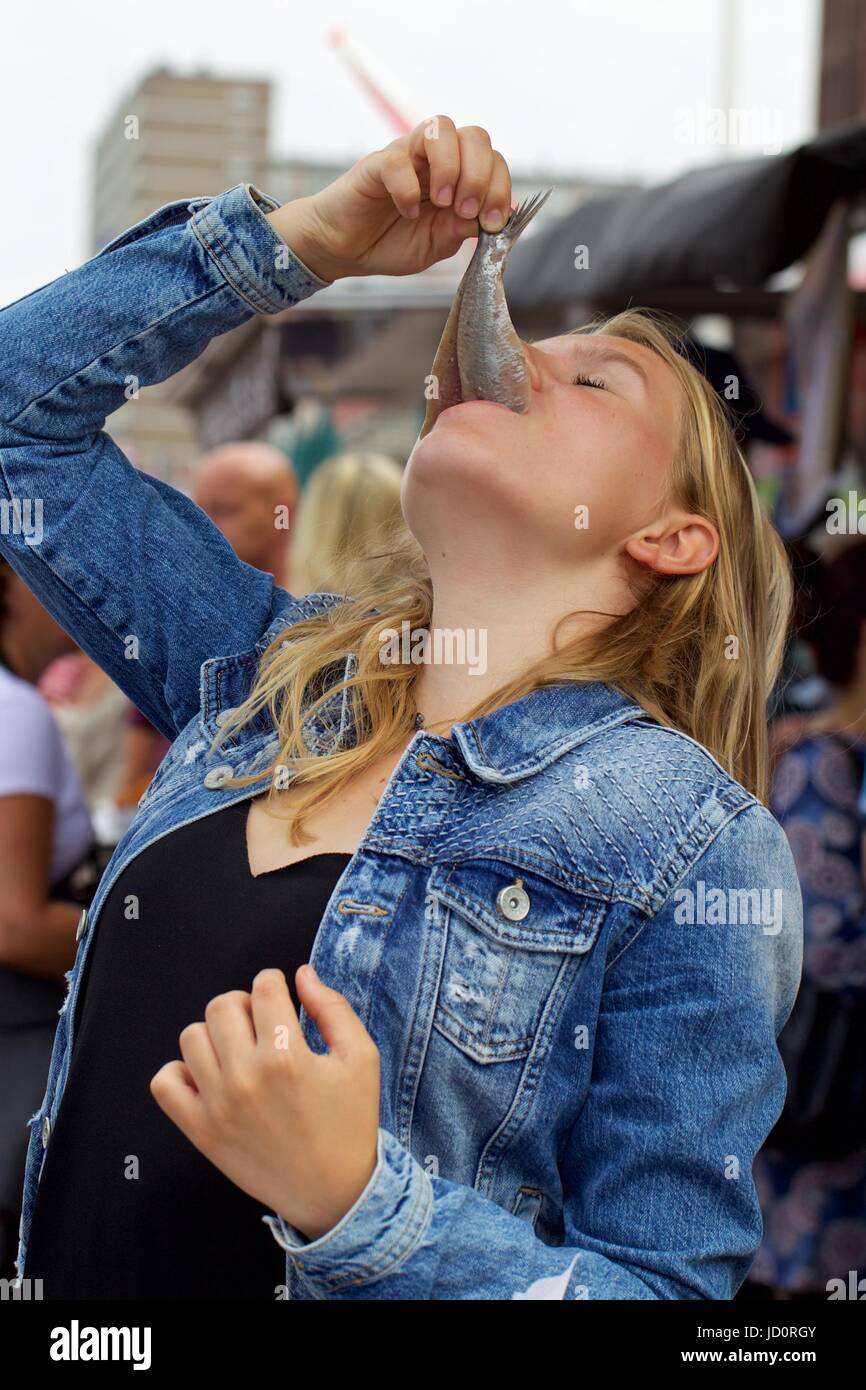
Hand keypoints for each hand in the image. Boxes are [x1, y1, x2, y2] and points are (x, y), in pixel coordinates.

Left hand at [150, 966, 380, 1241]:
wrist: (334, 1192)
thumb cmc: (350, 1122)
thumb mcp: (360, 1058)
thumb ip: (333, 1008)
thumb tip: (302, 975)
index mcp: (286, 1056)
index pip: (263, 988)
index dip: (274, 982)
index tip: (281, 996)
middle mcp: (246, 1077)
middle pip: (222, 1005)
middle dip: (244, 1004)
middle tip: (261, 1023)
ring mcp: (217, 1105)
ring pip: (192, 1037)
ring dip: (215, 1034)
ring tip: (238, 1050)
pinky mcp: (200, 1131)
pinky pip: (165, 1084)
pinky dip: (181, 1072)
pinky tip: (210, 1076)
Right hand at [267, 115, 511, 281]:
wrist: (345, 250)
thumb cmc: (390, 242)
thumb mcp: (436, 245)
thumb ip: (460, 231)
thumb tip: (491, 220)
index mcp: (456, 177)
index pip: (492, 161)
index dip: (500, 187)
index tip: (492, 222)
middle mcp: (435, 160)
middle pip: (475, 136)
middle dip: (480, 175)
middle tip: (465, 210)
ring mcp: (407, 157)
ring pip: (441, 129)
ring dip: (451, 167)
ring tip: (442, 203)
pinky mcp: (377, 164)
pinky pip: (398, 159)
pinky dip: (408, 188)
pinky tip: (406, 211)